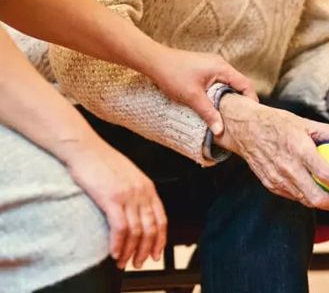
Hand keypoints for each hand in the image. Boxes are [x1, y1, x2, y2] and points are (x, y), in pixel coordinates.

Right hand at [62, 136, 166, 268]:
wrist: (85, 148)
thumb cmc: (102, 161)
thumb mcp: (128, 176)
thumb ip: (136, 193)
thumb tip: (137, 213)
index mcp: (148, 187)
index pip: (161, 219)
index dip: (160, 240)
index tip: (156, 253)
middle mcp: (142, 192)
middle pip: (151, 228)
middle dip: (146, 250)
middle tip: (138, 263)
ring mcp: (128, 195)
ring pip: (136, 231)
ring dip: (130, 251)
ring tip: (124, 262)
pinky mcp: (111, 198)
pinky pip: (120, 228)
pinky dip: (118, 244)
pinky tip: (114, 253)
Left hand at [148, 48, 257, 134]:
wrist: (153, 61)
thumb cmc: (172, 74)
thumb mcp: (192, 97)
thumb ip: (208, 113)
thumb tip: (220, 131)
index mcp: (221, 68)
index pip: (245, 84)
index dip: (251, 100)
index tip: (251, 115)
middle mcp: (219, 65)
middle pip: (238, 84)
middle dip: (241, 101)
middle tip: (241, 118)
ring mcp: (211, 66)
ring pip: (227, 84)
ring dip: (229, 98)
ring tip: (229, 115)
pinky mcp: (203, 69)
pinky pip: (218, 83)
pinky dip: (219, 94)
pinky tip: (214, 106)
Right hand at [214, 94, 328, 210]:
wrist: (245, 129)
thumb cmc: (278, 123)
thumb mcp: (307, 123)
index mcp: (299, 150)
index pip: (327, 174)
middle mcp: (287, 167)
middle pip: (316, 197)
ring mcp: (277, 179)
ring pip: (305, 200)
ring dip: (322, 202)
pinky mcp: (270, 184)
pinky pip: (293, 196)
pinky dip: (306, 196)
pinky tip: (315, 190)